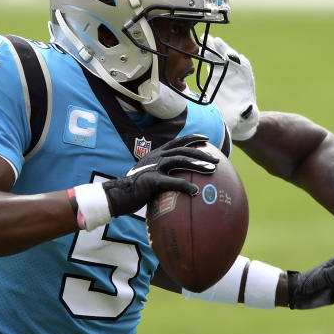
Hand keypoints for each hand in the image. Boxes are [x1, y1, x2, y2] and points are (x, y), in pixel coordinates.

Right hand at [102, 134, 217, 216]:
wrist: (117, 195)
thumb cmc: (136, 189)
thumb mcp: (150, 176)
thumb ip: (164, 174)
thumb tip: (180, 182)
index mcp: (156, 154)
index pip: (177, 141)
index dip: (192, 138)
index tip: (206, 138)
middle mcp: (156, 157)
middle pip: (183, 150)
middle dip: (201, 152)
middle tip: (216, 160)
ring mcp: (153, 167)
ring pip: (180, 160)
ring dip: (197, 164)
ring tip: (211, 169)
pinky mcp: (151, 180)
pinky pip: (171, 181)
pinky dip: (184, 185)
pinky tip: (195, 192)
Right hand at [208, 37, 259, 140]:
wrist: (235, 119)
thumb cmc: (244, 119)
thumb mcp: (248, 117)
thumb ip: (249, 113)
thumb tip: (249, 109)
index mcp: (245, 80)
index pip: (242, 66)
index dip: (236, 61)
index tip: (230, 55)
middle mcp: (236, 72)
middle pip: (229, 56)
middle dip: (222, 48)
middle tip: (213, 40)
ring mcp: (225, 71)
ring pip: (218, 56)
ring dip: (212, 48)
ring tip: (204, 38)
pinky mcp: (215, 74)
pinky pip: (211, 61)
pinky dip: (206, 55)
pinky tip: (198, 49)